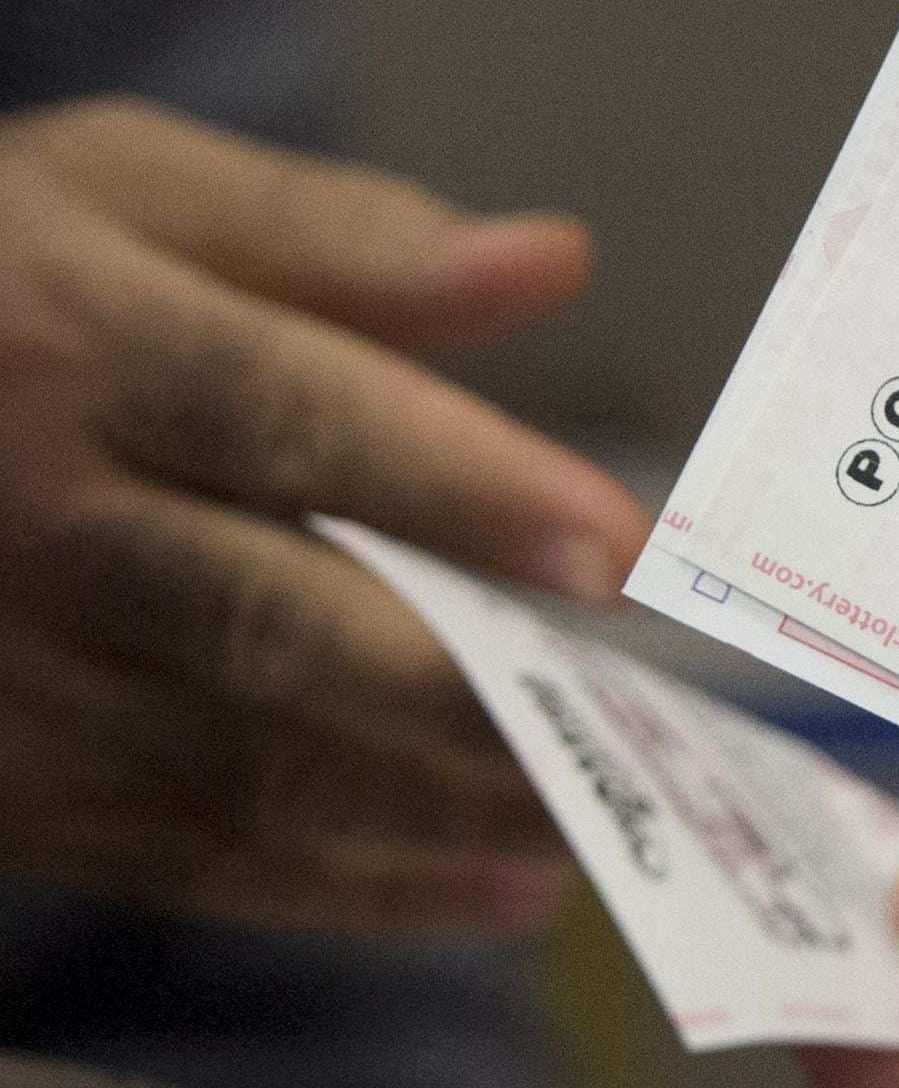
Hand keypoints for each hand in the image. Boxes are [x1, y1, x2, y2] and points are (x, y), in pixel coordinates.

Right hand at [0, 97, 648, 929]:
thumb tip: (551, 259)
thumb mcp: (125, 194)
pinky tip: (504, 885)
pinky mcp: (10, 788)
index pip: (293, 419)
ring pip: (258, 769)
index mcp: (75, 345)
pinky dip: (365, 892)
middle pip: (278, 625)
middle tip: (645, 722)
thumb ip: (338, 239)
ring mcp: (12, 676)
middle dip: (475, 685)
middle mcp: (35, 524)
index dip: (463, 490)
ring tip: (611, 815)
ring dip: (447, 811)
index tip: (618, 549)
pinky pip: (201, 862)